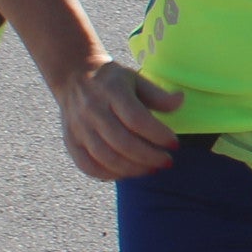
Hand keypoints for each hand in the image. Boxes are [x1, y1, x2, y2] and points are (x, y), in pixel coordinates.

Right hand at [53, 59, 181, 180]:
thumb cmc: (113, 81)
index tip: (174, 144)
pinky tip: (127, 173)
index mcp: (112, 92)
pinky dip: (108, 174)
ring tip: (152, 169)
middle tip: (167, 162)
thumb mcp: (136, 79)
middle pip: (122, 143)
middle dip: (149, 157)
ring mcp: (78, 128)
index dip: (158, 135)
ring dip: (132, 169)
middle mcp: (92, 110)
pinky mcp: (70, 141)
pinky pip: (87, 166)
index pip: (136, 119)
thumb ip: (158, 94)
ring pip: (106, 157)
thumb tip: (180, 101)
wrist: (74, 77)